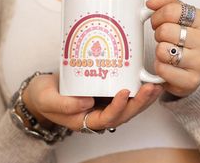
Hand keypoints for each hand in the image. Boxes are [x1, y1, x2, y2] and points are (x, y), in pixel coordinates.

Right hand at [23, 74, 162, 130]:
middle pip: (124, 114)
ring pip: (128, 106)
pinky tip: (145, 79)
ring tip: (155, 85)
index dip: (118, 107)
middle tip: (151, 88)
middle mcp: (98, 114)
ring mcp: (103, 103)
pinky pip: (124, 94)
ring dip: (143, 97)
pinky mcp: (105, 92)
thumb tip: (88, 103)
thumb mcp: (47, 100)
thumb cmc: (44, 96)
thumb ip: (64, 105)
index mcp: (85, 120)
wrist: (45, 91)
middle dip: (140, 103)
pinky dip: (137, 89)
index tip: (125, 92)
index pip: (106, 118)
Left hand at [146, 0, 199, 96]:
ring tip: (166, 52)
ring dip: (158, 52)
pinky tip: (167, 66)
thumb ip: (164, 0)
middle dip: (158, 35)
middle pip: (164, 31)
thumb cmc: (182, 38)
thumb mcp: (177, 14)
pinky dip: (159, 67)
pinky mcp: (192, 81)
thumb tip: (151, 2)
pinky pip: (162, 69)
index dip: (157, 16)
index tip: (158, 22)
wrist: (190, 66)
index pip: (170, 10)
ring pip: (162, 50)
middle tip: (163, 39)